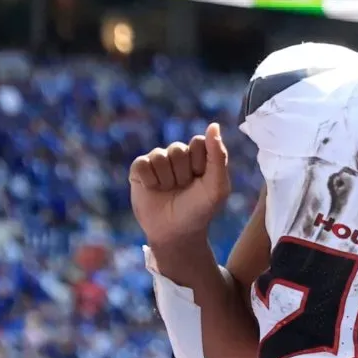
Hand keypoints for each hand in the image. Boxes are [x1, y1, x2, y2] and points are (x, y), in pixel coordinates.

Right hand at [129, 122, 231, 248]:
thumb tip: (213, 125)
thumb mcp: (216, 186)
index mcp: (200, 154)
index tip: (201, 180)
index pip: (199, 142)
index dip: (199, 164)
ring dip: (166, 180)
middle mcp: (179, 154)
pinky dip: (150, 181)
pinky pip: (142, 164)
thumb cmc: (200, 209)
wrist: (175, 232)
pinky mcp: (140, 169)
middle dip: (182, 175)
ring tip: (170, 191)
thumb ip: (218, 155)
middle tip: (184, 189)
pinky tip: (154, 190)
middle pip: (178, 150)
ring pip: (160, 157)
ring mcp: (158, 160)